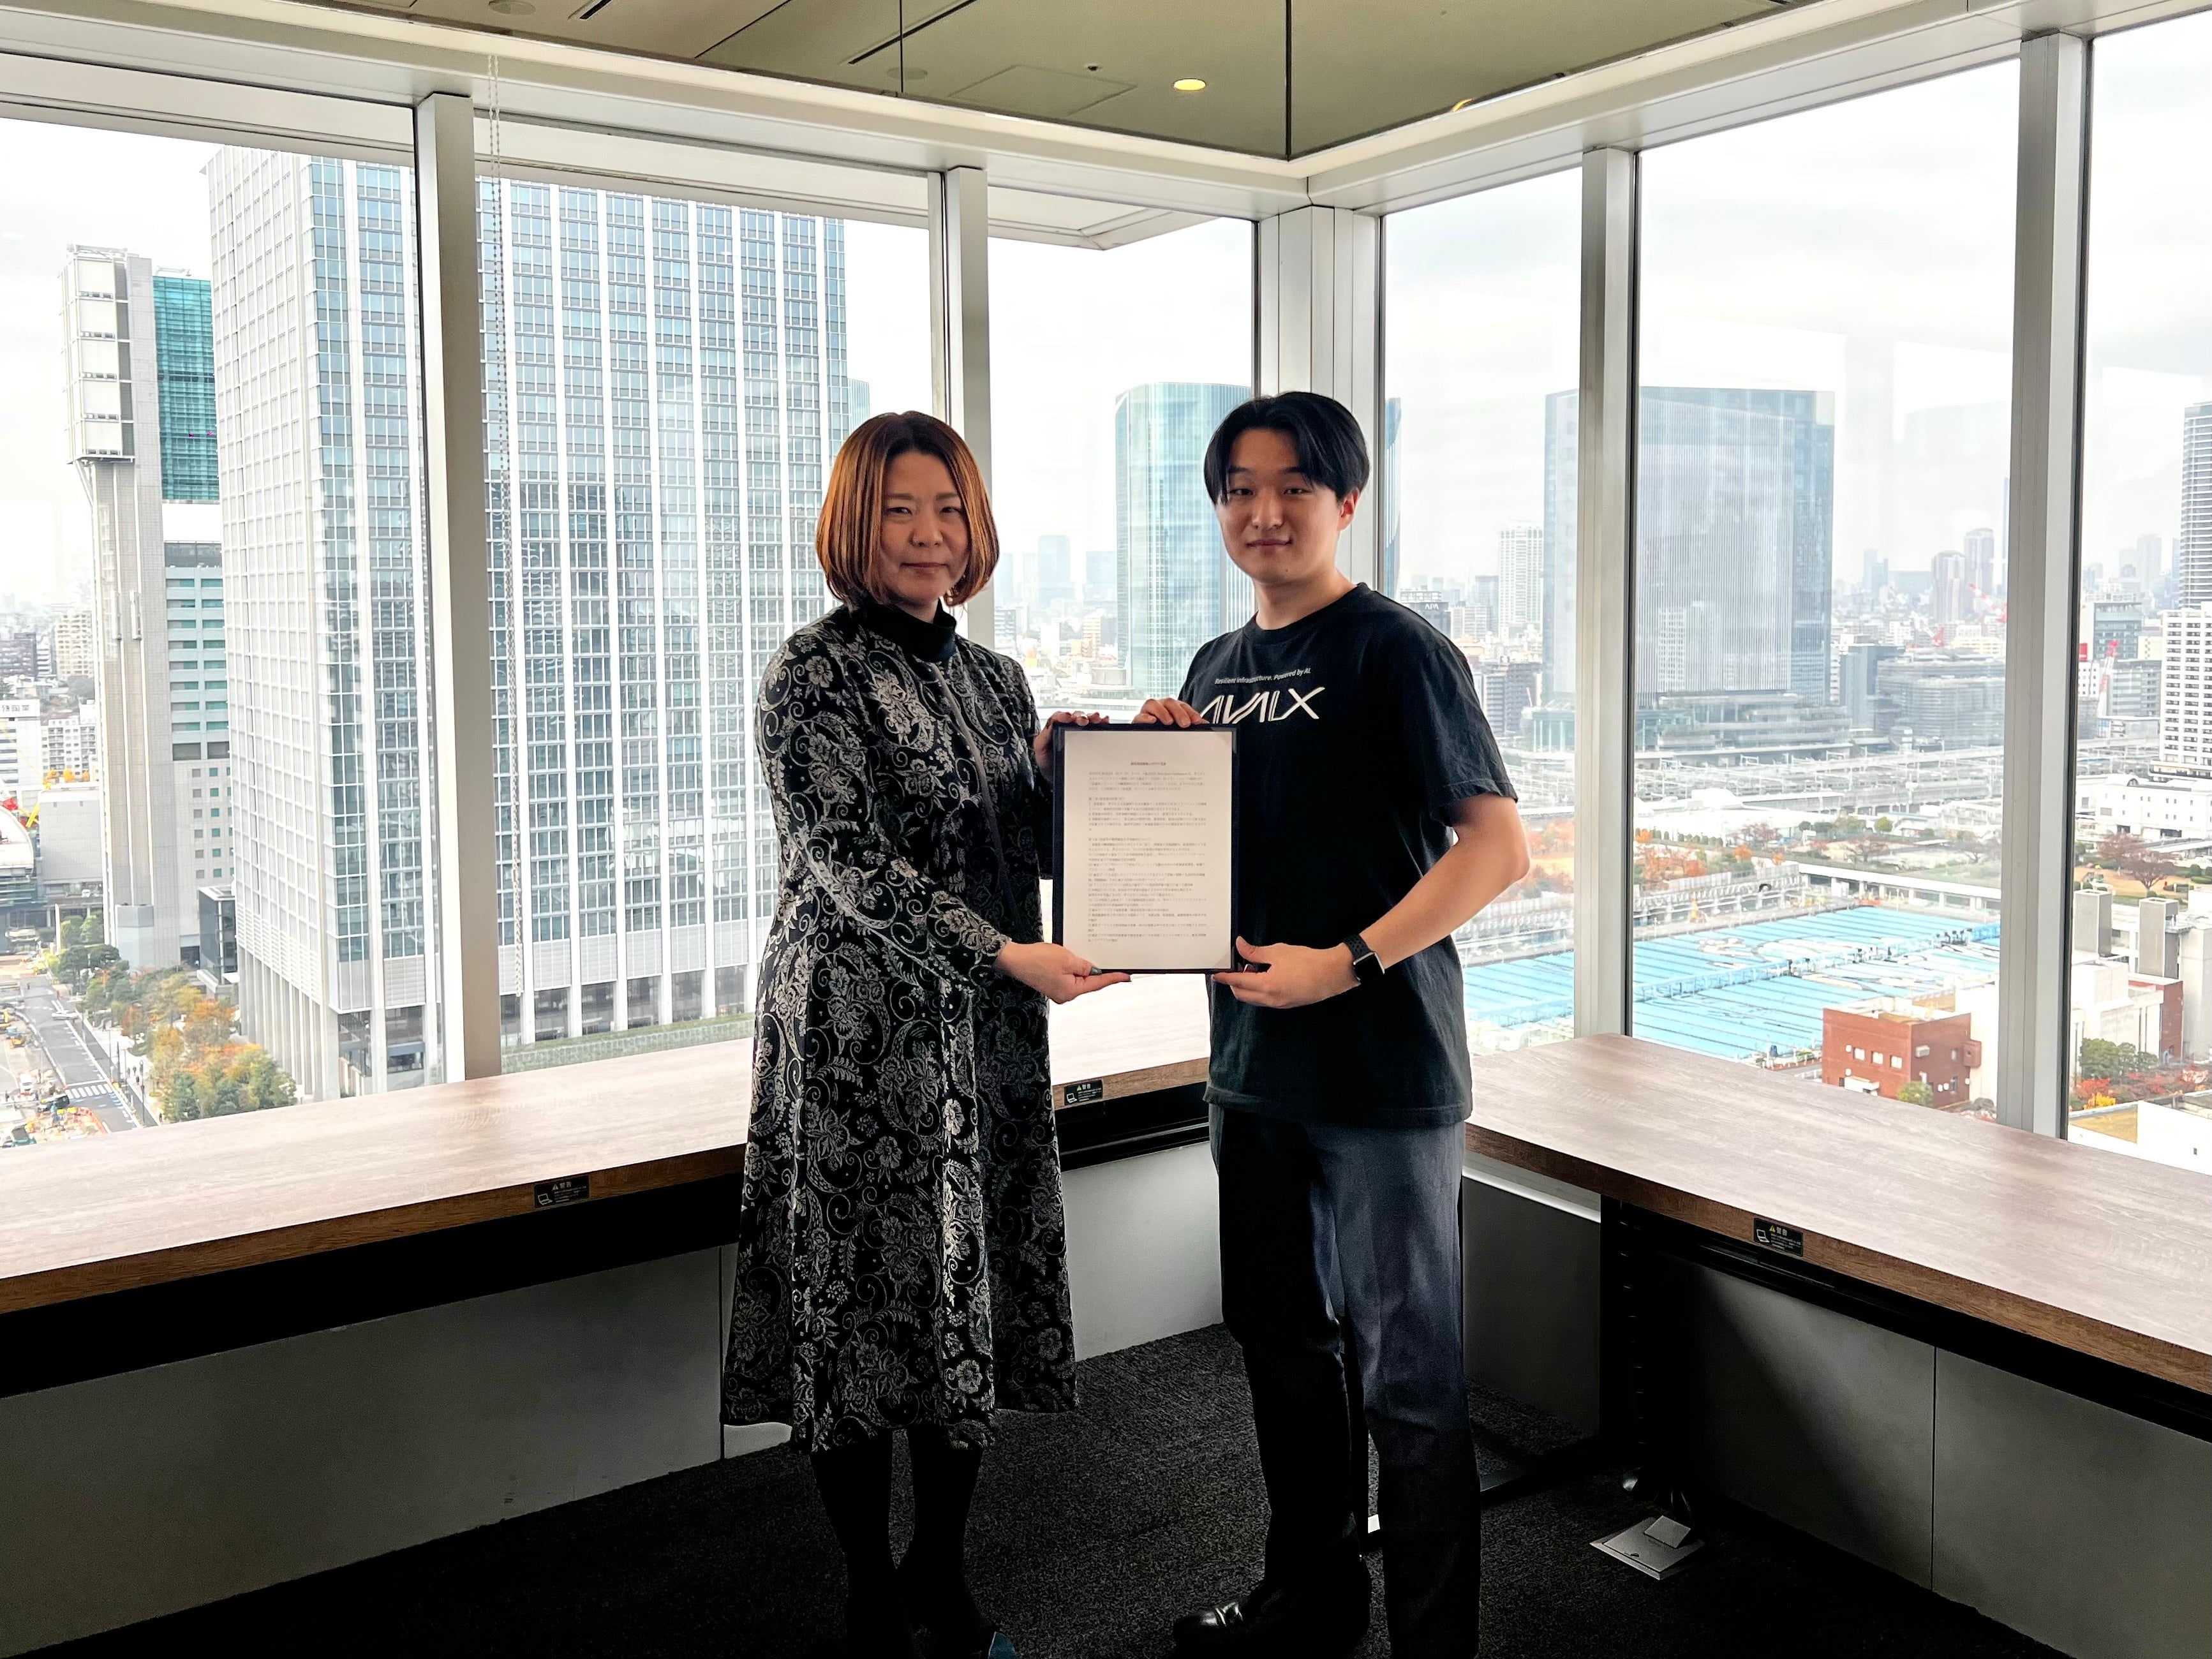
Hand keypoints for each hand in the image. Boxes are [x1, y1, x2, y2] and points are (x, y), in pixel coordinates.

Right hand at [995, 940, 1130, 1004]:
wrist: (1015, 959)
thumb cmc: (1037, 960)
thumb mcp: (1067, 959)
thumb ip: (1084, 965)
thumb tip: (1094, 969)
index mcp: (1070, 992)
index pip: (1097, 984)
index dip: (1113, 978)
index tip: (1126, 976)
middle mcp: (1065, 994)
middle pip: (1088, 981)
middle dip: (1096, 970)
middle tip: (1109, 961)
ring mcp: (1058, 989)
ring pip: (1078, 977)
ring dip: (1082, 967)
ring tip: (1083, 956)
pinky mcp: (1052, 983)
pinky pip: (1068, 975)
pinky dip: (1073, 967)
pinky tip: (1072, 958)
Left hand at [1035, 710, 1110, 771]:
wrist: (1056, 777)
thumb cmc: (1047, 761)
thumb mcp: (1040, 748)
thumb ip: (1044, 736)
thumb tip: (1053, 724)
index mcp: (1056, 727)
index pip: (1060, 716)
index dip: (1065, 715)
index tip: (1068, 717)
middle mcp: (1069, 727)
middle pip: (1077, 716)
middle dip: (1081, 716)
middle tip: (1084, 721)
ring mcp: (1081, 733)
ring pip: (1088, 721)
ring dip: (1093, 718)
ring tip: (1097, 719)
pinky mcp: (1091, 739)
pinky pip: (1097, 729)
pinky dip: (1103, 724)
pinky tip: (1105, 722)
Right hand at [1134, 698, 1204, 727]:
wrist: (1147, 740)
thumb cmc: (1165, 731)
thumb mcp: (1180, 729)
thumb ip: (1192, 726)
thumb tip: (1205, 725)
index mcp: (1172, 708)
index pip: (1182, 705)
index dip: (1191, 712)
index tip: (1197, 721)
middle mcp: (1160, 707)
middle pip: (1169, 702)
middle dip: (1179, 712)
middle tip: (1185, 723)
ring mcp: (1148, 712)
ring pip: (1153, 703)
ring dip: (1162, 712)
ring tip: (1169, 722)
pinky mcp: (1138, 721)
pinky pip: (1139, 716)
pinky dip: (1145, 717)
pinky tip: (1152, 721)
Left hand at [1212, 936, 1356, 1008]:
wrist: (1333, 974)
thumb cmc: (1309, 961)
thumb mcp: (1278, 952)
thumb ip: (1255, 952)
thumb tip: (1240, 946)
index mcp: (1266, 986)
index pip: (1237, 982)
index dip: (1224, 977)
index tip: (1216, 973)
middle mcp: (1270, 999)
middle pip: (1242, 994)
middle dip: (1235, 982)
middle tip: (1239, 965)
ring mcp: (1279, 1004)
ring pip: (1253, 998)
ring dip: (1248, 986)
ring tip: (1255, 968)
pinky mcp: (1287, 1003)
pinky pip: (1265, 1000)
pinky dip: (1259, 990)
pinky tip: (1267, 975)